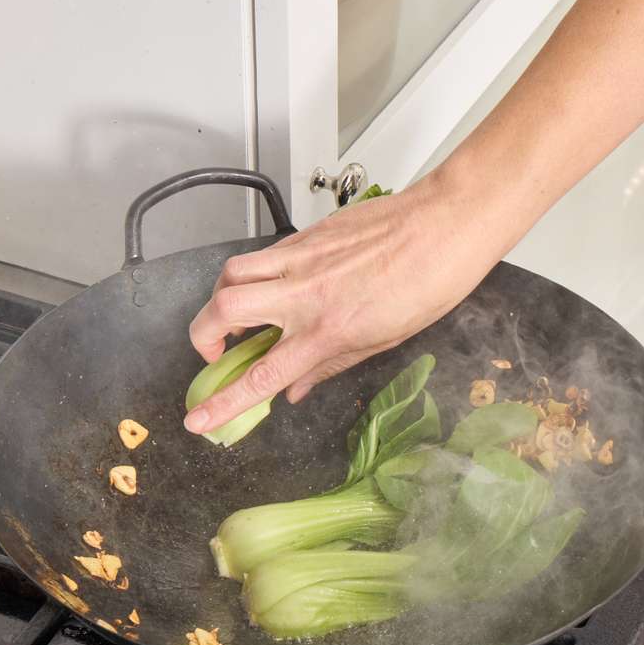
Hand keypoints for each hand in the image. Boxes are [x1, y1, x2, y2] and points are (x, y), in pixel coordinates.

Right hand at [182, 170, 510, 434]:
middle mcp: (306, 295)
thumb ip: (330, 366)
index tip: (197, 419)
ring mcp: (302, 259)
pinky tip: (275, 285)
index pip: (263, 376)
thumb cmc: (429, 284)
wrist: (446, 225)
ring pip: (230, 274)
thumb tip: (295, 390)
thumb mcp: (384, 341)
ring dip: (220, 299)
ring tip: (239, 315)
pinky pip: (261, 254)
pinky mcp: (306, 234)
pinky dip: (254, 273)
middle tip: (218, 351)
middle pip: (221, 311)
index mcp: (329, 332)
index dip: (223, 403)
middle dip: (203, 337)